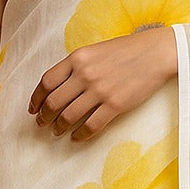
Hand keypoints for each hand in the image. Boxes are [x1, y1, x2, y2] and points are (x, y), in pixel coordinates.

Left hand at [28, 28, 177, 140]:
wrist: (155, 53)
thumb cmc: (126, 50)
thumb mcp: (95, 50)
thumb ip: (77, 65)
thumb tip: (59, 86)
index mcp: (77, 58)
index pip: (46, 82)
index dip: (36, 98)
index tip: (33, 108)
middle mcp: (85, 74)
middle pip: (54, 102)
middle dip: (44, 117)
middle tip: (42, 124)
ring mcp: (100, 90)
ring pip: (69, 116)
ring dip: (59, 128)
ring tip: (57, 132)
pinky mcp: (115, 105)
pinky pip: (91, 126)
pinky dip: (80, 135)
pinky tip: (77, 138)